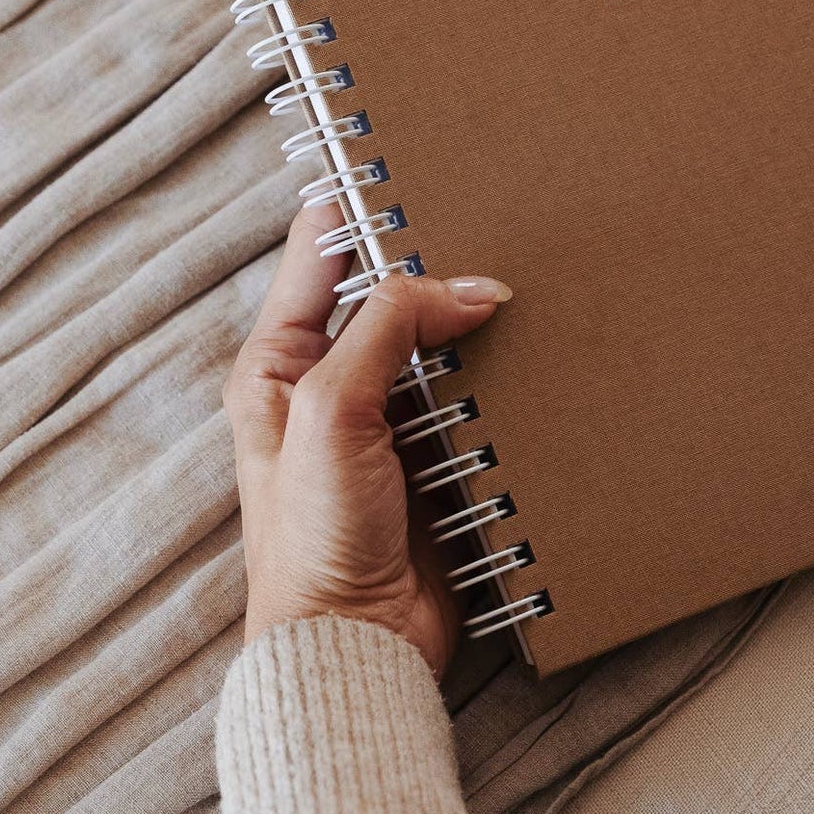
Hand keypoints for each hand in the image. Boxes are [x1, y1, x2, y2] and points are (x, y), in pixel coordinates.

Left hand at [224, 204, 510, 675]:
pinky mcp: (437, 453)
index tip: (417, 167)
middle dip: (435, 260)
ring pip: (438, 338)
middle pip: (388, 290)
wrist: (357, 646)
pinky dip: (501, 372)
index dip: (362, 206)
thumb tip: (470, 286)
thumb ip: (390, 330)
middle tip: (490, 220)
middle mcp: (331, 380)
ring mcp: (388, 417)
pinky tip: (534, 351)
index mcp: (279, 360)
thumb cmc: (313, 538)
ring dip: (473, 318)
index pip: (319, 252)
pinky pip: (474, 392)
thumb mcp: (332, 409)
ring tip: (521, 280)